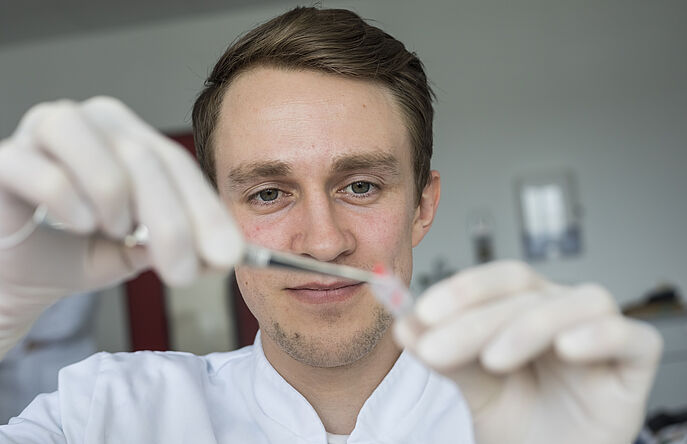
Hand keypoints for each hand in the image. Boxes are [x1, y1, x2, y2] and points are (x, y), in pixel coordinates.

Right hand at [0, 97, 242, 356]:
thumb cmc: (67, 252)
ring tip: (116, 230)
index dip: (206, 212)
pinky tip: (80, 224)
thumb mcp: (129, 253)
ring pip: (99, 149)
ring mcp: (42, 133)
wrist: (8, 275)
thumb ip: (168, 246)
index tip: (228, 256)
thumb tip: (220, 254)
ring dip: (118, 198)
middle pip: (145, 158)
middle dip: (174, 223)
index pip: (177, 166)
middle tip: (184, 272)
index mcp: (126, 136)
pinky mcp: (2, 160)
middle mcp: (89, 123)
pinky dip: (71, 202)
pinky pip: (44, 172)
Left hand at [394, 261, 662, 443]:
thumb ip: (445, 353)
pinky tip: (567, 348)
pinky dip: (599, 335)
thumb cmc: (518, 419)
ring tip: (493, 360)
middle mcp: (561, 310)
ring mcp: (598, 333)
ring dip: (529, 326)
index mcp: (524, 306)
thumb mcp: (473, 384)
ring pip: (578, 303)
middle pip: (525, 293)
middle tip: (437, 349)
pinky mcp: (634, 363)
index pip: (498, 280)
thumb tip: (405, 325)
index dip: (462, 289)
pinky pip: (633, 337)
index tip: (421, 313)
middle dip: (475, 320)